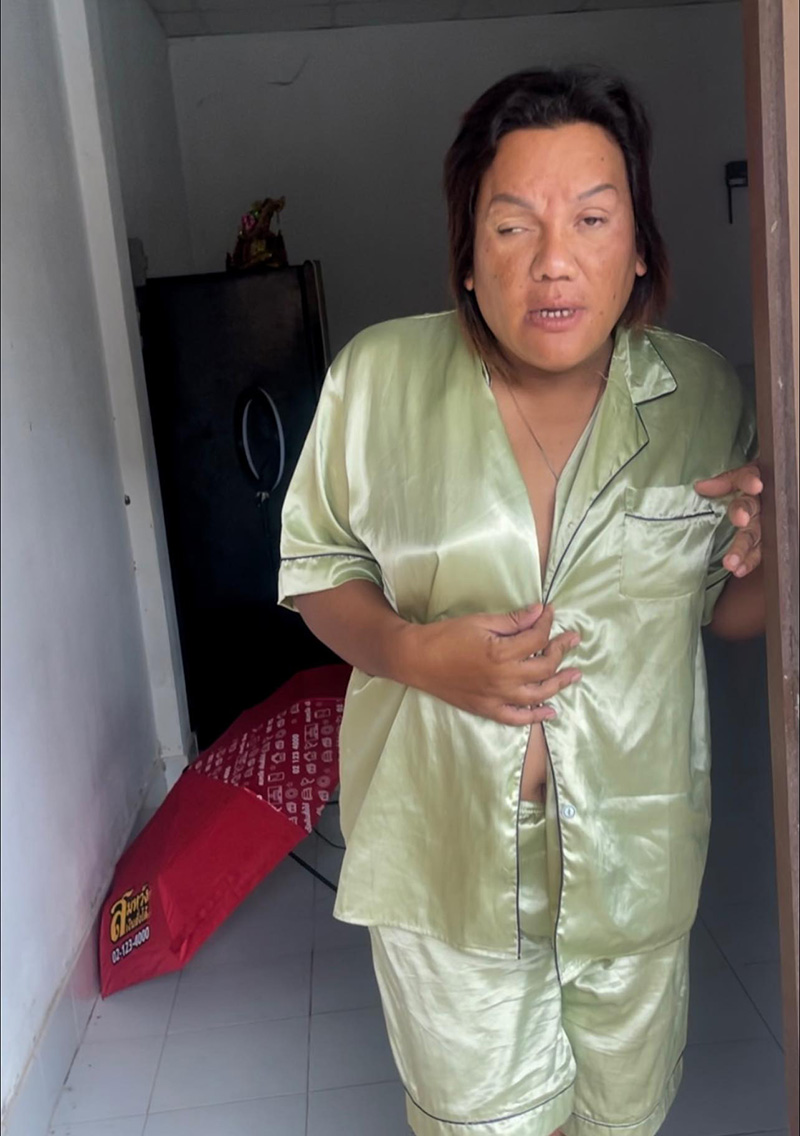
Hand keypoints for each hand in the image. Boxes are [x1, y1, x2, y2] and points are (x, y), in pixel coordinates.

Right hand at [404, 603, 580, 725]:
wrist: (417, 660)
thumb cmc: (446, 636)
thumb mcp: (480, 621)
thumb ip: (512, 621)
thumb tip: (538, 612)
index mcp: (501, 653)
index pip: (537, 639)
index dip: (547, 624)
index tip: (550, 613)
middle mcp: (504, 678)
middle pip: (544, 666)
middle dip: (561, 650)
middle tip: (572, 639)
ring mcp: (497, 697)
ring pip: (539, 693)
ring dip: (560, 683)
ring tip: (575, 673)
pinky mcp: (488, 709)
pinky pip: (517, 718)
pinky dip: (536, 716)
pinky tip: (551, 711)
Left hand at [695, 463, 762, 577]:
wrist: (763, 491)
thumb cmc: (744, 485)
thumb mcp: (733, 479)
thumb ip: (720, 483)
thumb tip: (701, 487)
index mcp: (749, 484)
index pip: (748, 479)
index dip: (750, 482)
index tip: (754, 486)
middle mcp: (758, 503)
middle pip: (751, 510)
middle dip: (745, 516)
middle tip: (739, 521)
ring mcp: (762, 522)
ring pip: (754, 534)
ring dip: (744, 548)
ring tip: (732, 562)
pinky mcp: (763, 539)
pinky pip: (758, 551)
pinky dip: (749, 561)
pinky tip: (740, 570)